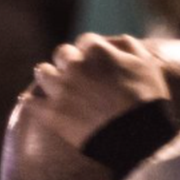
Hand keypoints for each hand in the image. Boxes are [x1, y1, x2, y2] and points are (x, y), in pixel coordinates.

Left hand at [29, 34, 170, 150]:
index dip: (92, 53)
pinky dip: (34, 102)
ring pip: (42, 73)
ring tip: (58, 89)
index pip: (86, 42)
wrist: (140, 138)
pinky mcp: (52, 114)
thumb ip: (126, 44)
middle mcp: (75, 66)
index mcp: (97, 51)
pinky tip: (40, 105)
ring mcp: (62, 90)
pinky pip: (30, 102)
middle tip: (79, 77)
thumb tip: (108, 41)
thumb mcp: (147, 64)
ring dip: (50, 77)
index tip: (98, 65)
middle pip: (62, 54)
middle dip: (70, 62)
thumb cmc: (148, 100)